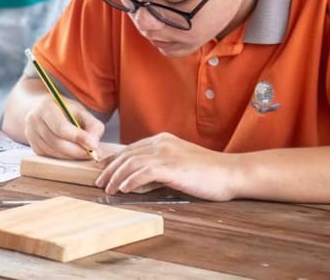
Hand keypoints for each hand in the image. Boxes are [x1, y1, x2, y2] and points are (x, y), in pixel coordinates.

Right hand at [23, 93, 103, 159]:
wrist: (42, 110)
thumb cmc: (65, 110)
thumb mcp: (80, 111)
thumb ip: (92, 125)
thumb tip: (94, 145)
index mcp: (46, 107)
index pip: (61, 127)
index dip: (78, 137)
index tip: (94, 146)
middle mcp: (34, 121)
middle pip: (57, 142)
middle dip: (77, 151)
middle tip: (92, 154)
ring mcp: (31, 135)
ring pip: (53, 152)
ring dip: (72, 156)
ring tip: (85, 154)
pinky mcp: (33, 146)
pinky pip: (50, 157)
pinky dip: (64, 158)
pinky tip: (72, 153)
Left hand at [95, 132, 240, 200]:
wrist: (231, 172)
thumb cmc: (208, 172)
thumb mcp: (179, 164)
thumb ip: (159, 168)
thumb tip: (139, 180)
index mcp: (162, 140)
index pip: (131, 148)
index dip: (114, 159)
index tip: (102, 168)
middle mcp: (162, 143)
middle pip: (127, 154)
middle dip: (110, 168)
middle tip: (99, 181)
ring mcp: (167, 154)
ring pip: (132, 163)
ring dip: (116, 176)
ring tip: (107, 188)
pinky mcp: (172, 167)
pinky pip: (144, 173)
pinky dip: (131, 181)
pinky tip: (123, 189)